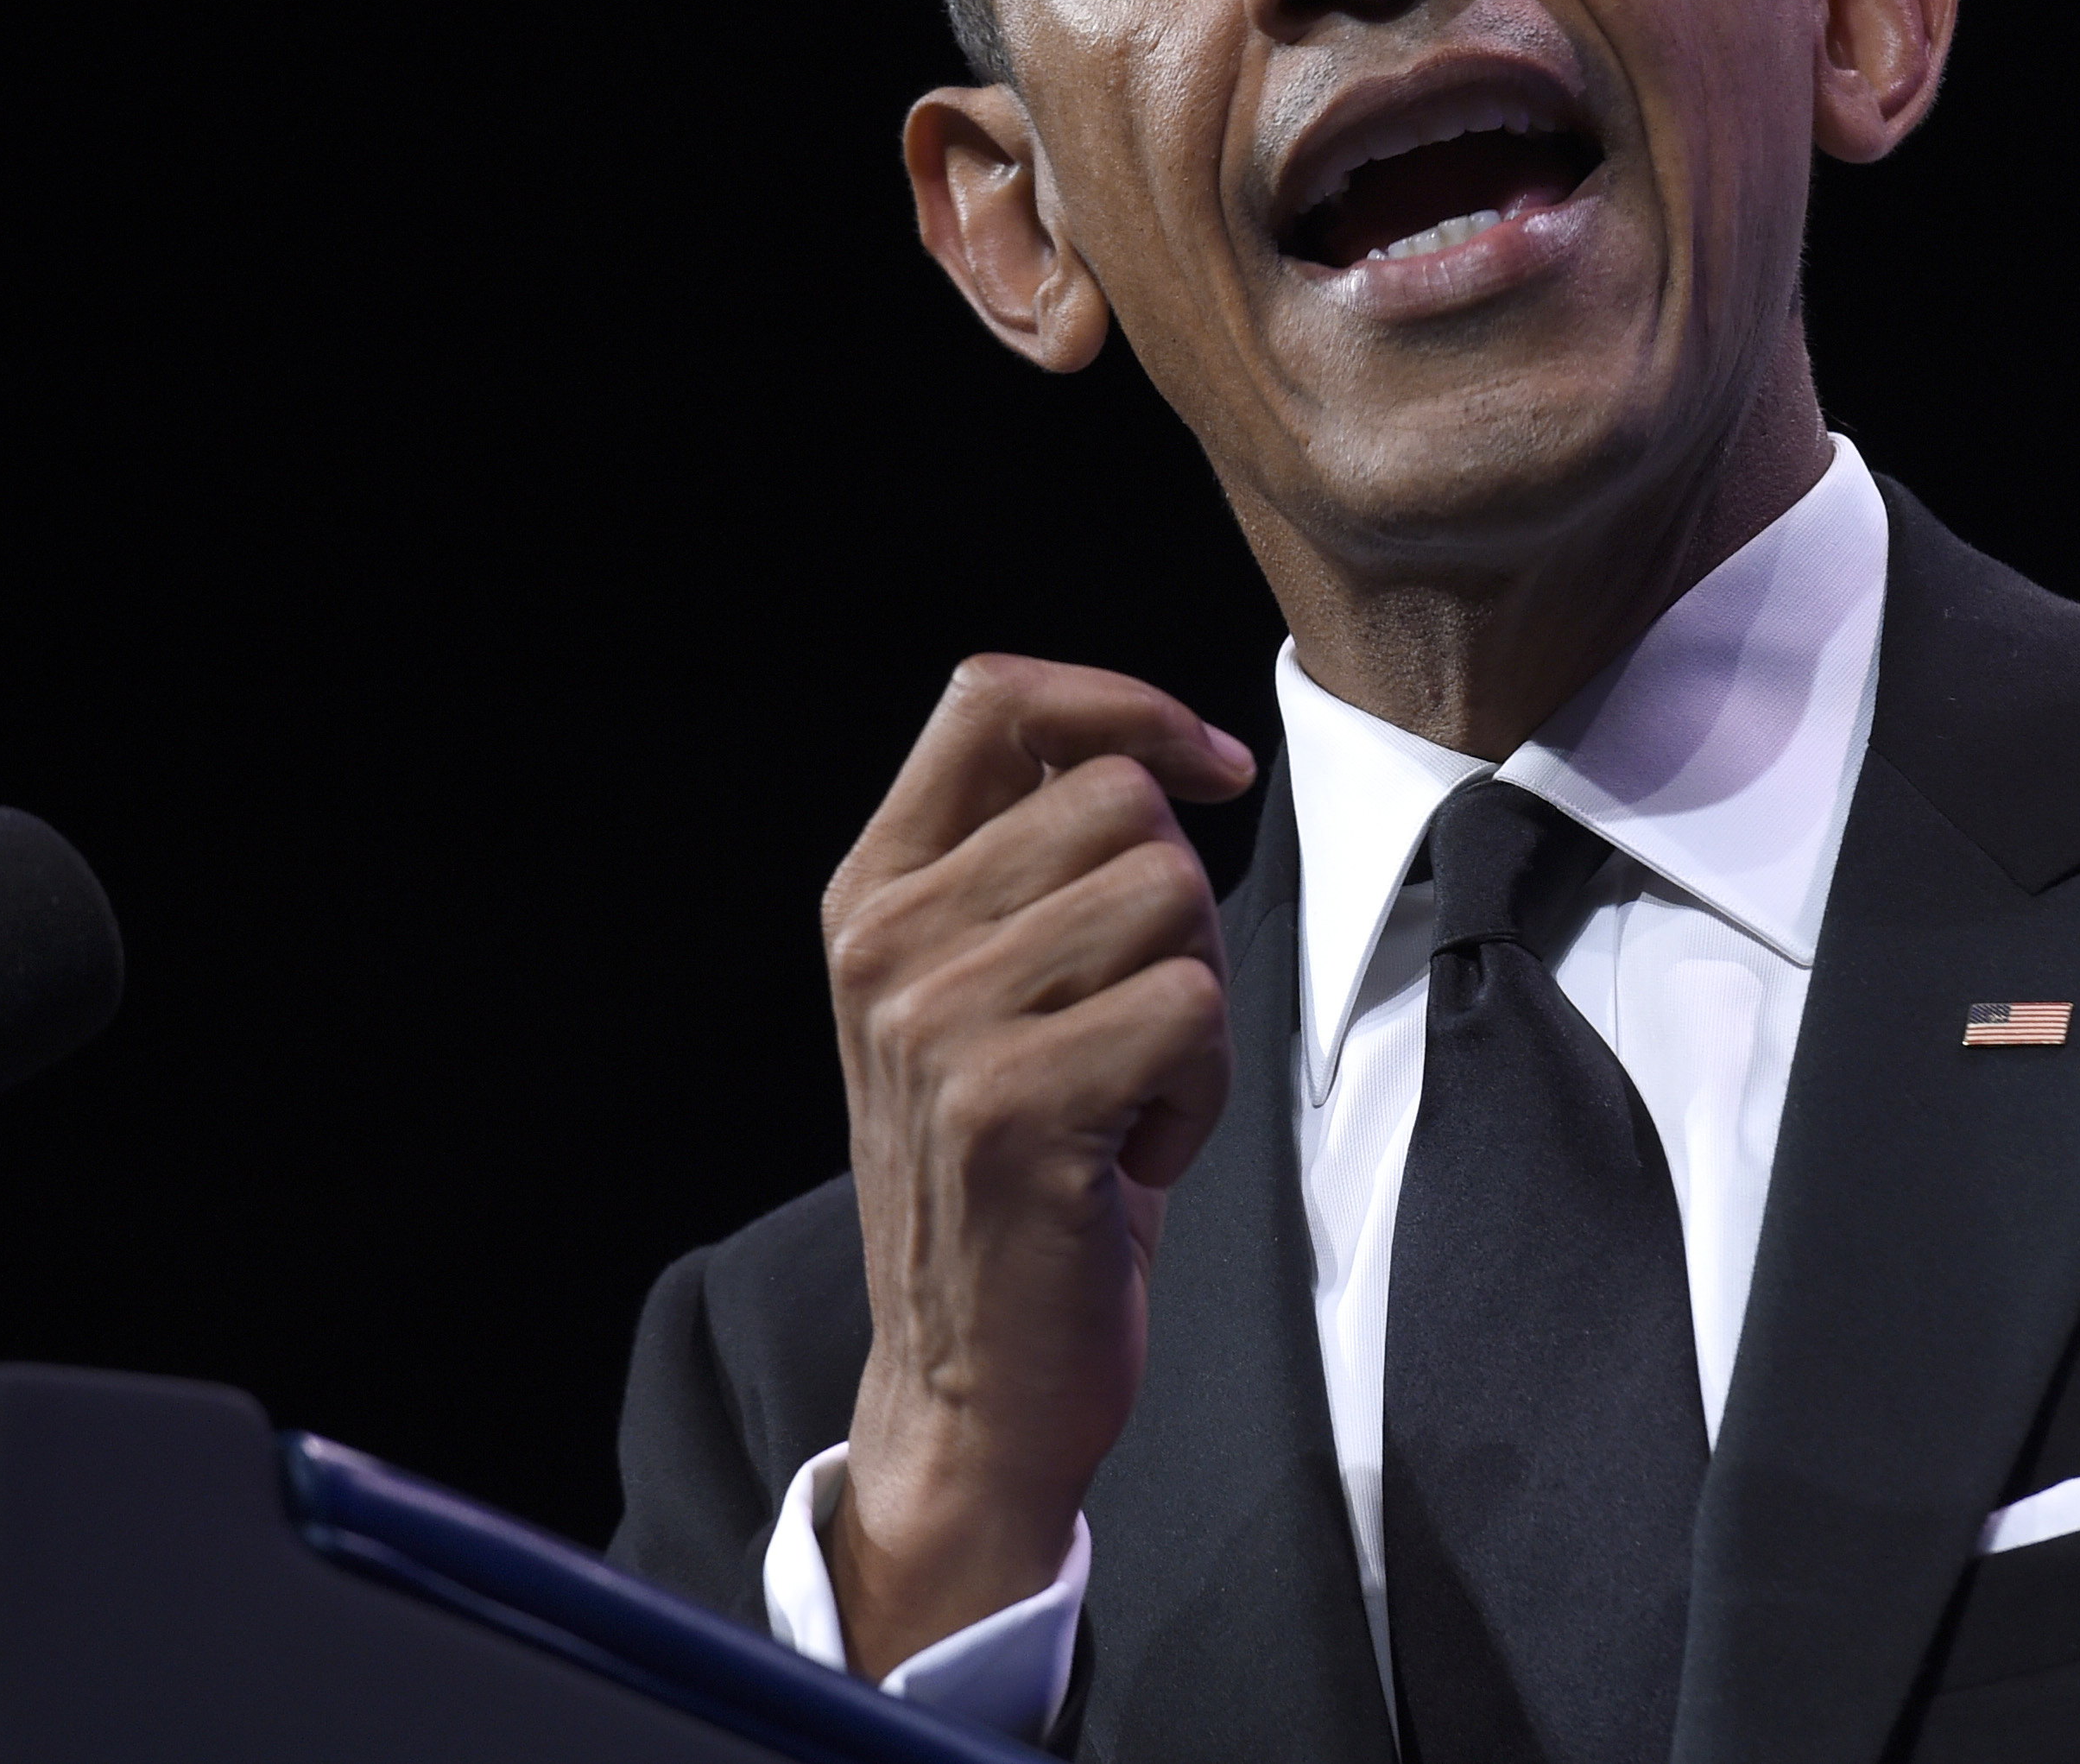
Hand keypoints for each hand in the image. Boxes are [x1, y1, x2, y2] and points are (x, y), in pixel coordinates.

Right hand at [819, 655, 1253, 1679]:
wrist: (975, 1384)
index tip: (1207, 768)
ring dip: (1196, 1002)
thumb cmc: (1022, 1172)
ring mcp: (933, 1023)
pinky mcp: (1007, 1106)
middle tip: (1147, 1019)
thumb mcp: (990, 987)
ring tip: (1134, 1094)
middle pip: (1117, 800)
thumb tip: (1140, 736)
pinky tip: (1136, 1155)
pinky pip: (1191, 1008)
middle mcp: (884, 943)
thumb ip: (1026, 857)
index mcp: (872, 892)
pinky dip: (1200, 1090)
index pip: (991, 695)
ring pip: (1168, 896)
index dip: (1122, 703)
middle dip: (1185, 902)